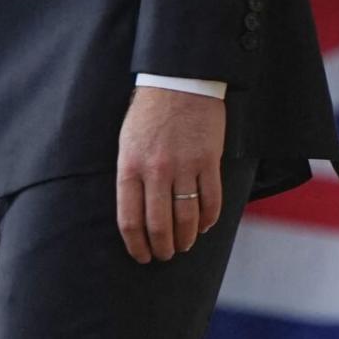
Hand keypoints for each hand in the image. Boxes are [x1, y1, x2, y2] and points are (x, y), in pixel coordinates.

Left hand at [115, 86, 224, 264]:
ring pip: (186, 218)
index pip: (130, 219)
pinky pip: (211, 201)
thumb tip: (136, 214)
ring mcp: (184, 167)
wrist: (178, 83)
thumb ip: (131, 177)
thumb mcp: (127, 144)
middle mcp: (156, 171)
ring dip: (186, 239)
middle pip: (159, 225)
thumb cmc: (148, 114)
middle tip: (164, 255)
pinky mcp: (208, 161)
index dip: (135, 245)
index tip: (141, 256)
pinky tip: (204, 225)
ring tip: (184, 245)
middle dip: (162, 248)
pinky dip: (208, 219)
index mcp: (130, 166)